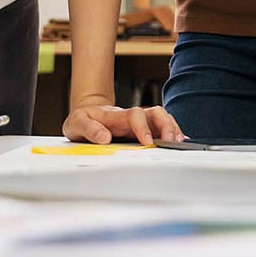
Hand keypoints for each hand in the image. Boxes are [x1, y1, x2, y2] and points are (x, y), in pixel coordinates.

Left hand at [63, 98, 184, 145]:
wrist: (86, 115)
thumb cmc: (83, 119)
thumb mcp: (76, 123)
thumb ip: (89, 129)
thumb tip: (104, 138)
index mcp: (117, 116)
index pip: (136, 115)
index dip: (143, 127)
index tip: (147, 142)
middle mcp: (132, 117)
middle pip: (156, 113)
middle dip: (166, 125)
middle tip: (171, 141)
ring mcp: (140, 122)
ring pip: (162, 119)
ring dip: (172, 129)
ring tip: (179, 143)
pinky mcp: (143, 129)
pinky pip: (161, 128)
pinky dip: (172, 133)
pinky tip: (179, 142)